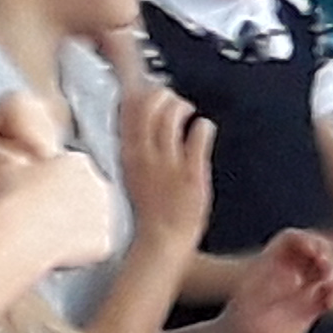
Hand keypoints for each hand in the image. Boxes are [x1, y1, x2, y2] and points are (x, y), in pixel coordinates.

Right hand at [0, 96, 116, 275]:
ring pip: (91, 223)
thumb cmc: (11, 196)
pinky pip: (92, 248)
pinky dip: (79, 253)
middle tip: (43, 220)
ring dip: (75, 229)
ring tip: (47, 237)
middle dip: (70, 206)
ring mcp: (104, 215)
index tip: (38, 198)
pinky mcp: (103, 242)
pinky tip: (57, 252)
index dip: (54, 186)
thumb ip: (15, 163)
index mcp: (78, 162)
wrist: (23, 231)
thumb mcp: (4, 168)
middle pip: (86, 196)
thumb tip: (10, 164)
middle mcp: (98, 186)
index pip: (71, 172)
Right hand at [110, 70, 216, 248]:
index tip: (150, 89)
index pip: (128, 111)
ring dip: (182, 107)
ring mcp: (168, 164)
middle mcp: (145, 156)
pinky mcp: (191, 173)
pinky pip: (197, 137)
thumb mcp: (134, 174)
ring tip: (188, 113)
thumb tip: (144, 123)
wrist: (162, 242)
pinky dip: (203, 127)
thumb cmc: (151, 210)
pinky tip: (204, 128)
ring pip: (172, 116)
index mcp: (129, 156)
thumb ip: (137, 148)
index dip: (140, 93)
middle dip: (163, 96)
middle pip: (149, 106)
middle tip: (173, 101)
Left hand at [221, 227, 332, 332]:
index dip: (306, 240)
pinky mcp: (309, 306)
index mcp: (270, 261)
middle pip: (312, 250)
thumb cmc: (239, 320)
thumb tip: (293, 277)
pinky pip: (327, 294)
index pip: (291, 239)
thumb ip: (268, 288)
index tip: (315, 251)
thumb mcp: (248, 300)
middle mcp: (286, 271)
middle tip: (326, 267)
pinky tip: (331, 302)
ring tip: (331, 284)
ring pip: (323, 271)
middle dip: (325, 254)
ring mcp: (299, 288)